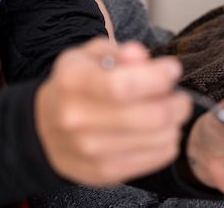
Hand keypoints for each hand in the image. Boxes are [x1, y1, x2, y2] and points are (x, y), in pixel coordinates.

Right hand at [35, 37, 191, 184]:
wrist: (45, 132)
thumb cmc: (78, 86)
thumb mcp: (91, 56)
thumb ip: (119, 52)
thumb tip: (139, 55)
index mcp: (74, 82)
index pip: (125, 85)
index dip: (159, 77)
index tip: (172, 69)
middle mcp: (79, 119)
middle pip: (153, 115)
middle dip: (178, 102)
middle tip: (177, 95)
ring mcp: (92, 150)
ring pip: (162, 138)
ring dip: (175, 122)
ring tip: (167, 112)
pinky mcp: (106, 172)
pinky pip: (159, 156)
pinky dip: (168, 141)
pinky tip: (158, 131)